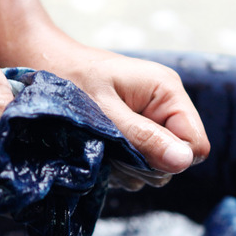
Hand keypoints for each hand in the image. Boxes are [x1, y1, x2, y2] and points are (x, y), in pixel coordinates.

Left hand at [24, 46, 210, 190]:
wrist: (39, 67)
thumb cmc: (67, 83)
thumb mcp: (104, 113)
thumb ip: (144, 138)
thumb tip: (183, 161)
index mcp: (166, 92)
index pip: (196, 145)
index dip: (171, 160)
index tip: (136, 156)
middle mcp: (164, 107)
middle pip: (177, 160)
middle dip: (145, 164)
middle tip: (112, 150)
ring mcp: (149, 121)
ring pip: (157, 168)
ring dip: (130, 168)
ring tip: (102, 149)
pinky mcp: (134, 134)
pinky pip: (139, 167)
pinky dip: (120, 167)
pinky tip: (100, 154)